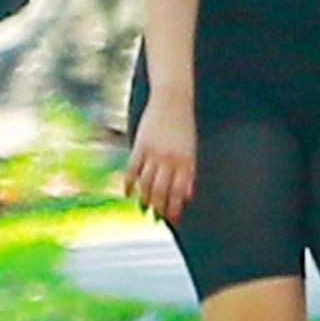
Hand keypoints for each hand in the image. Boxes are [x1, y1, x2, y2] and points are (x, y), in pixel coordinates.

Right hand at [125, 93, 195, 223]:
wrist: (172, 100)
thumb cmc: (183, 125)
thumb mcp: (190, 149)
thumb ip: (189, 173)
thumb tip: (188, 196)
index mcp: (186, 161)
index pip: (179, 192)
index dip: (175, 208)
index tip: (172, 221)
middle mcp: (170, 160)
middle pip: (162, 191)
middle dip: (159, 208)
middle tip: (156, 219)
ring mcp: (154, 153)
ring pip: (146, 184)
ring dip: (145, 199)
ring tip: (144, 208)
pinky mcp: (140, 145)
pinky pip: (133, 170)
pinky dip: (129, 184)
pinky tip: (128, 194)